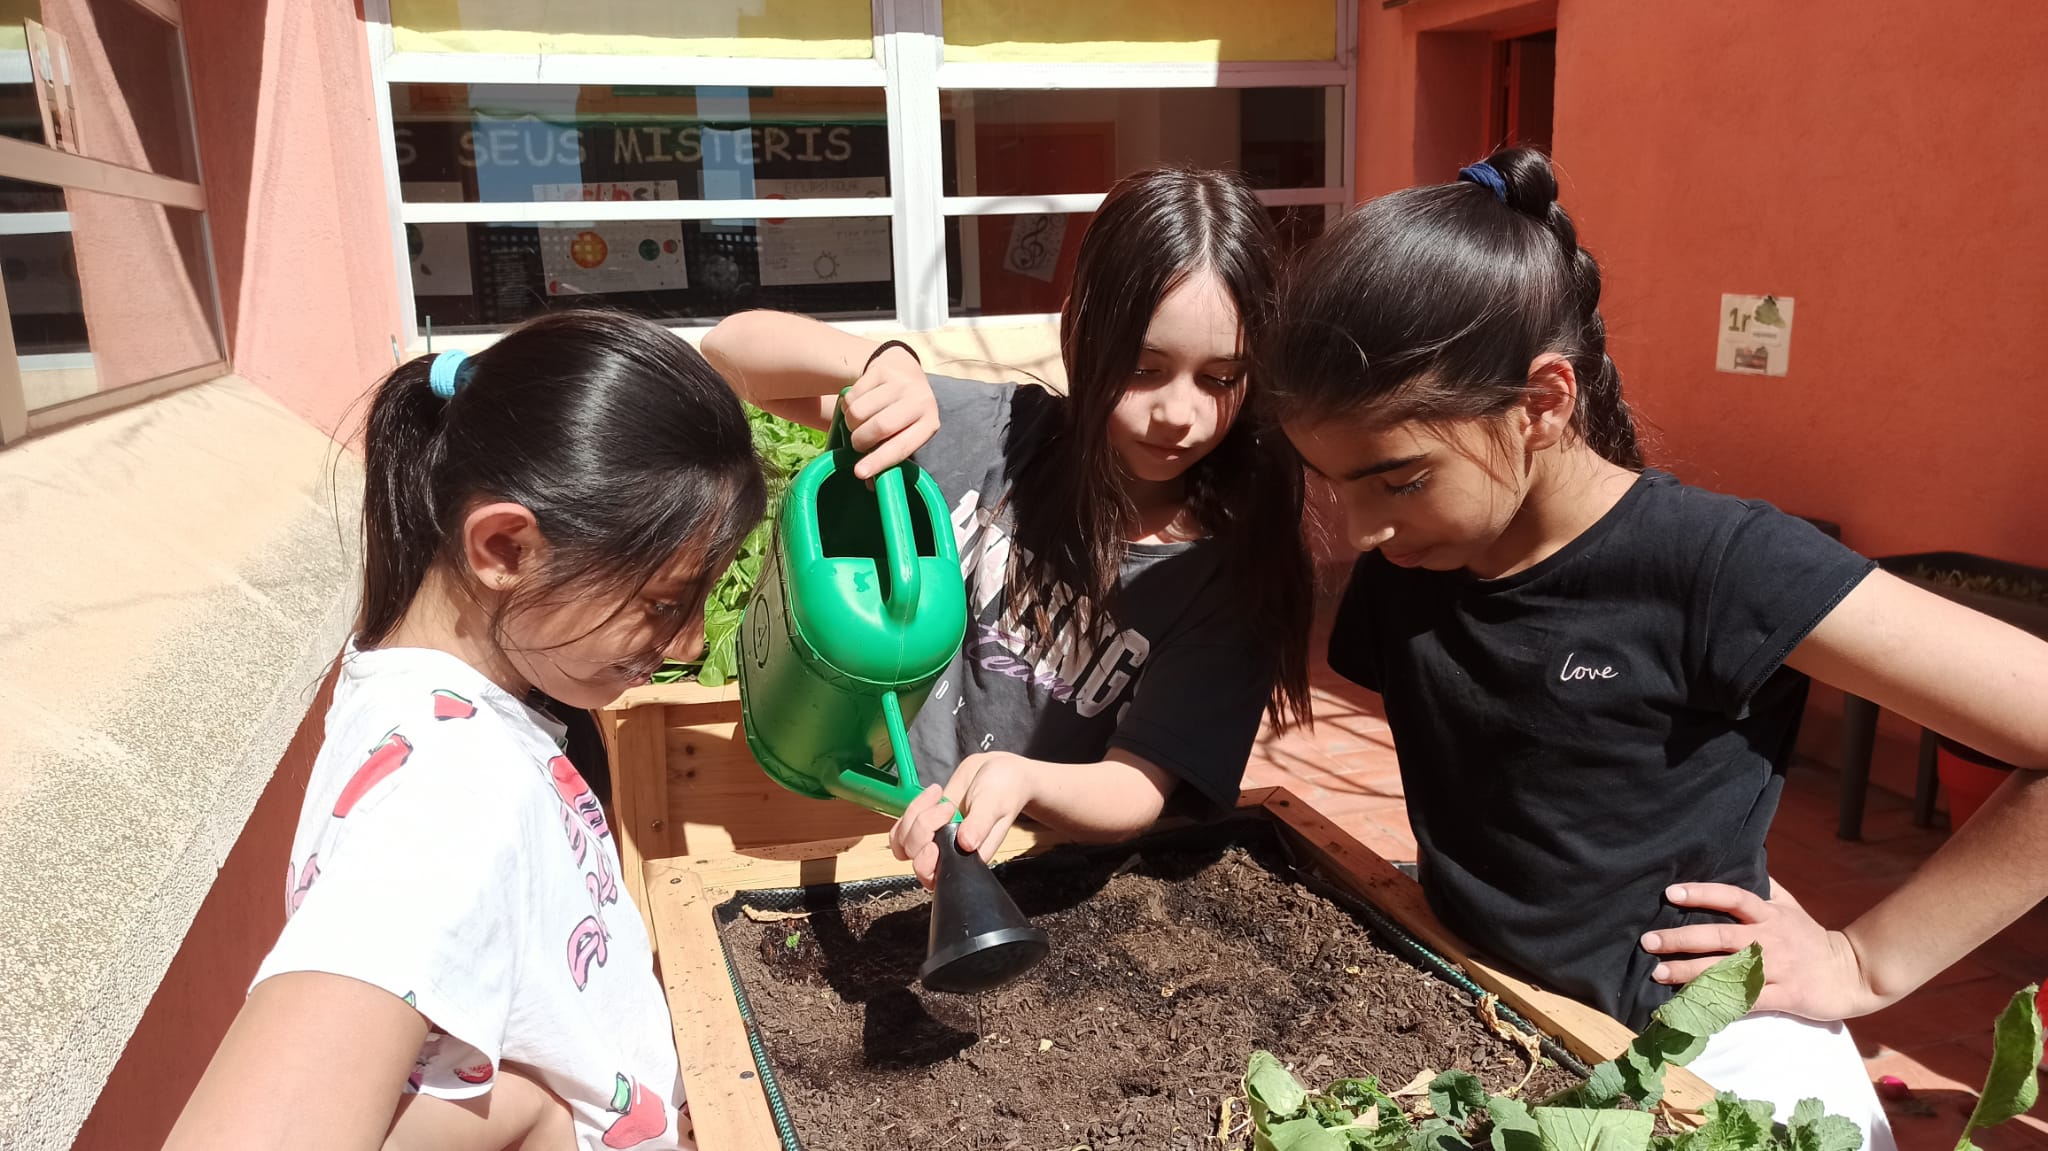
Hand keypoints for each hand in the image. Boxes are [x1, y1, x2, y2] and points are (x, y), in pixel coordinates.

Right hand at [840, 345, 938, 479]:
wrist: (904, 369)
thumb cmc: (903, 413)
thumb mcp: (905, 433)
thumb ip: (889, 455)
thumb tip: (868, 483)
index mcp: (929, 424)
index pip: (902, 447)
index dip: (879, 461)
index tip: (859, 473)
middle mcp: (919, 401)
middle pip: (878, 427)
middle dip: (860, 441)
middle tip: (858, 444)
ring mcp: (900, 383)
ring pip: (859, 412)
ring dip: (851, 424)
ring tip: (858, 424)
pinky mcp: (882, 370)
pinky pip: (851, 396)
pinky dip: (847, 406)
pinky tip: (857, 405)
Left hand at [887, 753, 1036, 889]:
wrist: (996, 771)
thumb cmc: (1003, 791)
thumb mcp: (995, 804)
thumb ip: (982, 824)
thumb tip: (967, 844)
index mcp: (969, 858)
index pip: (935, 876)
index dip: (926, 862)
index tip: (935, 841)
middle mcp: (950, 852)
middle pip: (915, 856)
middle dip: (923, 828)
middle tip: (947, 807)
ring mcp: (935, 838)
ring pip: (905, 841)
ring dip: (915, 815)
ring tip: (939, 797)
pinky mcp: (925, 823)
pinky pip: (902, 827)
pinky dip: (910, 809)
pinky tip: (931, 796)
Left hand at [1641, 880, 1876, 1020]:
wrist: (1851, 975)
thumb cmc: (1812, 939)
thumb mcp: (1790, 907)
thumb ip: (1764, 886)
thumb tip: (1741, 857)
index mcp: (1769, 915)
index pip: (1733, 897)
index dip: (1703, 893)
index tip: (1671, 893)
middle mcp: (1769, 939)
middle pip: (1720, 936)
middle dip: (1681, 939)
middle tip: (1648, 941)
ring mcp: (1776, 968)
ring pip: (1727, 970)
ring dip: (1689, 972)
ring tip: (1658, 973)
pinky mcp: (1784, 996)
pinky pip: (1746, 1000)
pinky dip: (1719, 1002)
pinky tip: (1693, 1004)